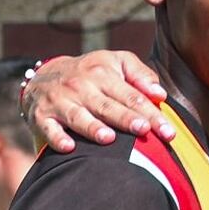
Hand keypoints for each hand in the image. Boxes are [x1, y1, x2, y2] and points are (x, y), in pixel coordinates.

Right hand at [22, 51, 172, 152]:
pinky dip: (57, 138)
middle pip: (108, 106)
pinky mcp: (41, 116)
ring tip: (109, 138)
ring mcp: (60, 101)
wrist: (43, 75)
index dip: (151, 113)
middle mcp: (82, 86)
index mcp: (104, 73)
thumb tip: (160, 94)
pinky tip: (69, 147)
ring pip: (79, 116)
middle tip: (143, 130)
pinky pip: (49, 128)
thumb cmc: (91, 71)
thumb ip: (140, 75)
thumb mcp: (116, 62)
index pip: (132, 96)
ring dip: (92, 127)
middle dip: (126, 119)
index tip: (167, 131)